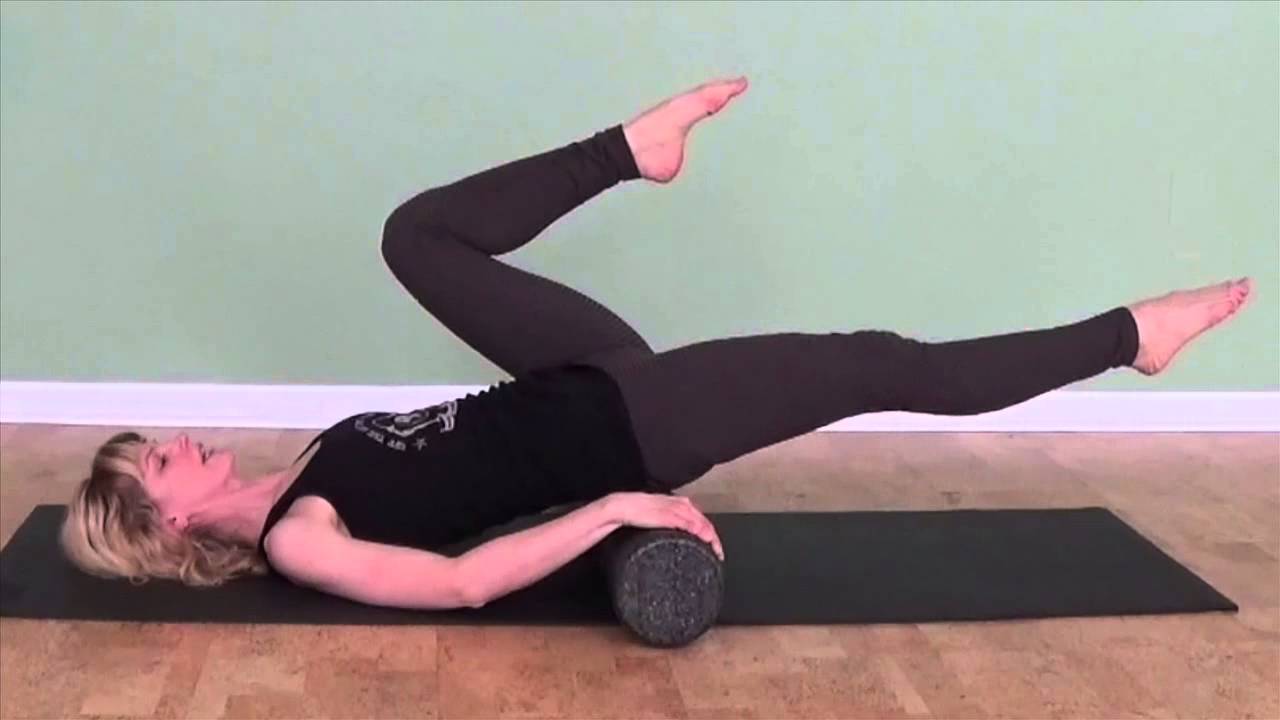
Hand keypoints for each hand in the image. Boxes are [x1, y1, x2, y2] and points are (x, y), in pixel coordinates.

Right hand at [605, 492, 724, 560]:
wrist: (623, 507)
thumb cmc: (637, 512)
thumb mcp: (659, 518)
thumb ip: (670, 523)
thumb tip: (676, 536)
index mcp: (680, 504)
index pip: (702, 519)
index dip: (711, 533)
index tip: (715, 547)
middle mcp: (682, 505)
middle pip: (706, 522)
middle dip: (715, 539)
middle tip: (719, 553)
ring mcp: (677, 509)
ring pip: (702, 523)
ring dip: (711, 537)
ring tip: (715, 551)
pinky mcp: (670, 515)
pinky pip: (690, 524)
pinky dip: (699, 532)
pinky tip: (704, 540)